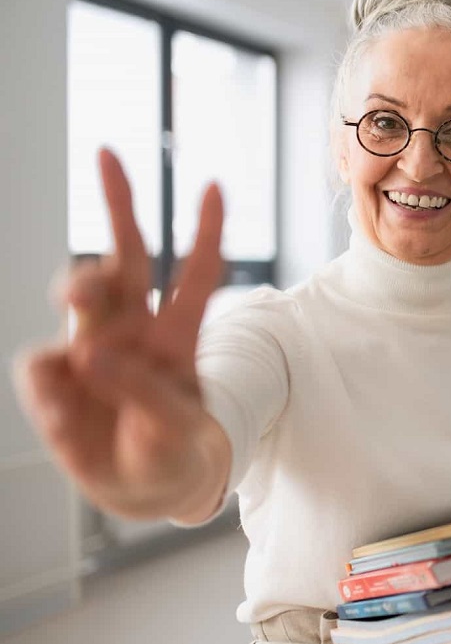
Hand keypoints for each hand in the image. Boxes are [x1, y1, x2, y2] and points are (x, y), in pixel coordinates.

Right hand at [12, 149, 227, 520]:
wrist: (141, 488)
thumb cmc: (171, 449)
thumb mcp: (176, 429)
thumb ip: (145, 393)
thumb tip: (94, 358)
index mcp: (178, 335)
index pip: (198, 273)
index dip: (207, 230)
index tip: (213, 185)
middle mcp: (135, 327)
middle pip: (127, 254)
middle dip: (120, 201)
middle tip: (109, 155)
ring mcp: (92, 347)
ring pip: (79, 289)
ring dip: (77, 283)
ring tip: (75, 300)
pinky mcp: (57, 376)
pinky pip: (43, 365)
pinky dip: (51, 388)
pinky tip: (68, 416)